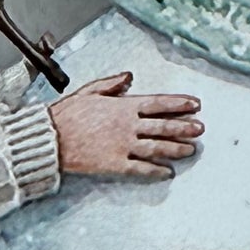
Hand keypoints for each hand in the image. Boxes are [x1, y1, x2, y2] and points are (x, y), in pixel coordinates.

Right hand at [51, 74, 202, 179]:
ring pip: (158, 148)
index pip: (159, 103)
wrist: (48, 139)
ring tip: (191, 150)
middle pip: (164, 126)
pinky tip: (167, 172)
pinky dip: (156, 171)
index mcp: (123, 106)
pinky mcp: (115, 165)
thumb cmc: (66, 114)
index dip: (180, 104)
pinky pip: (141, 169)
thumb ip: (112, 84)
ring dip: (177, 149)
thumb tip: (129, 76)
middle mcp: (128, 126)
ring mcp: (123, 146)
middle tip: (200, 129)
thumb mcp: (89, 91)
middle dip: (185, 128)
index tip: (196, 105)